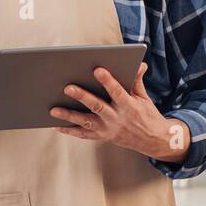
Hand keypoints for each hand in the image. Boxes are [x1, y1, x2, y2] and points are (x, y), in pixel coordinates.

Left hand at [49, 63, 190, 162]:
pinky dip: (70, 131)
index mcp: (129, 106)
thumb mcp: (144, 98)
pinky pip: (84, 135)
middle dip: (82, 97)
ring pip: (86, 122)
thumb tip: (139, 64)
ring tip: (53, 110)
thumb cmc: (147, 115)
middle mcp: (117, 119)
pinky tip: (56, 126)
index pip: (117, 92)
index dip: (108, 81)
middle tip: (67, 87)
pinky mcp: (102, 137)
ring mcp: (108, 129)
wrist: (153, 141)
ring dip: (69, 116)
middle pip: (97, 106)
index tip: (97, 69)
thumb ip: (136, 81)